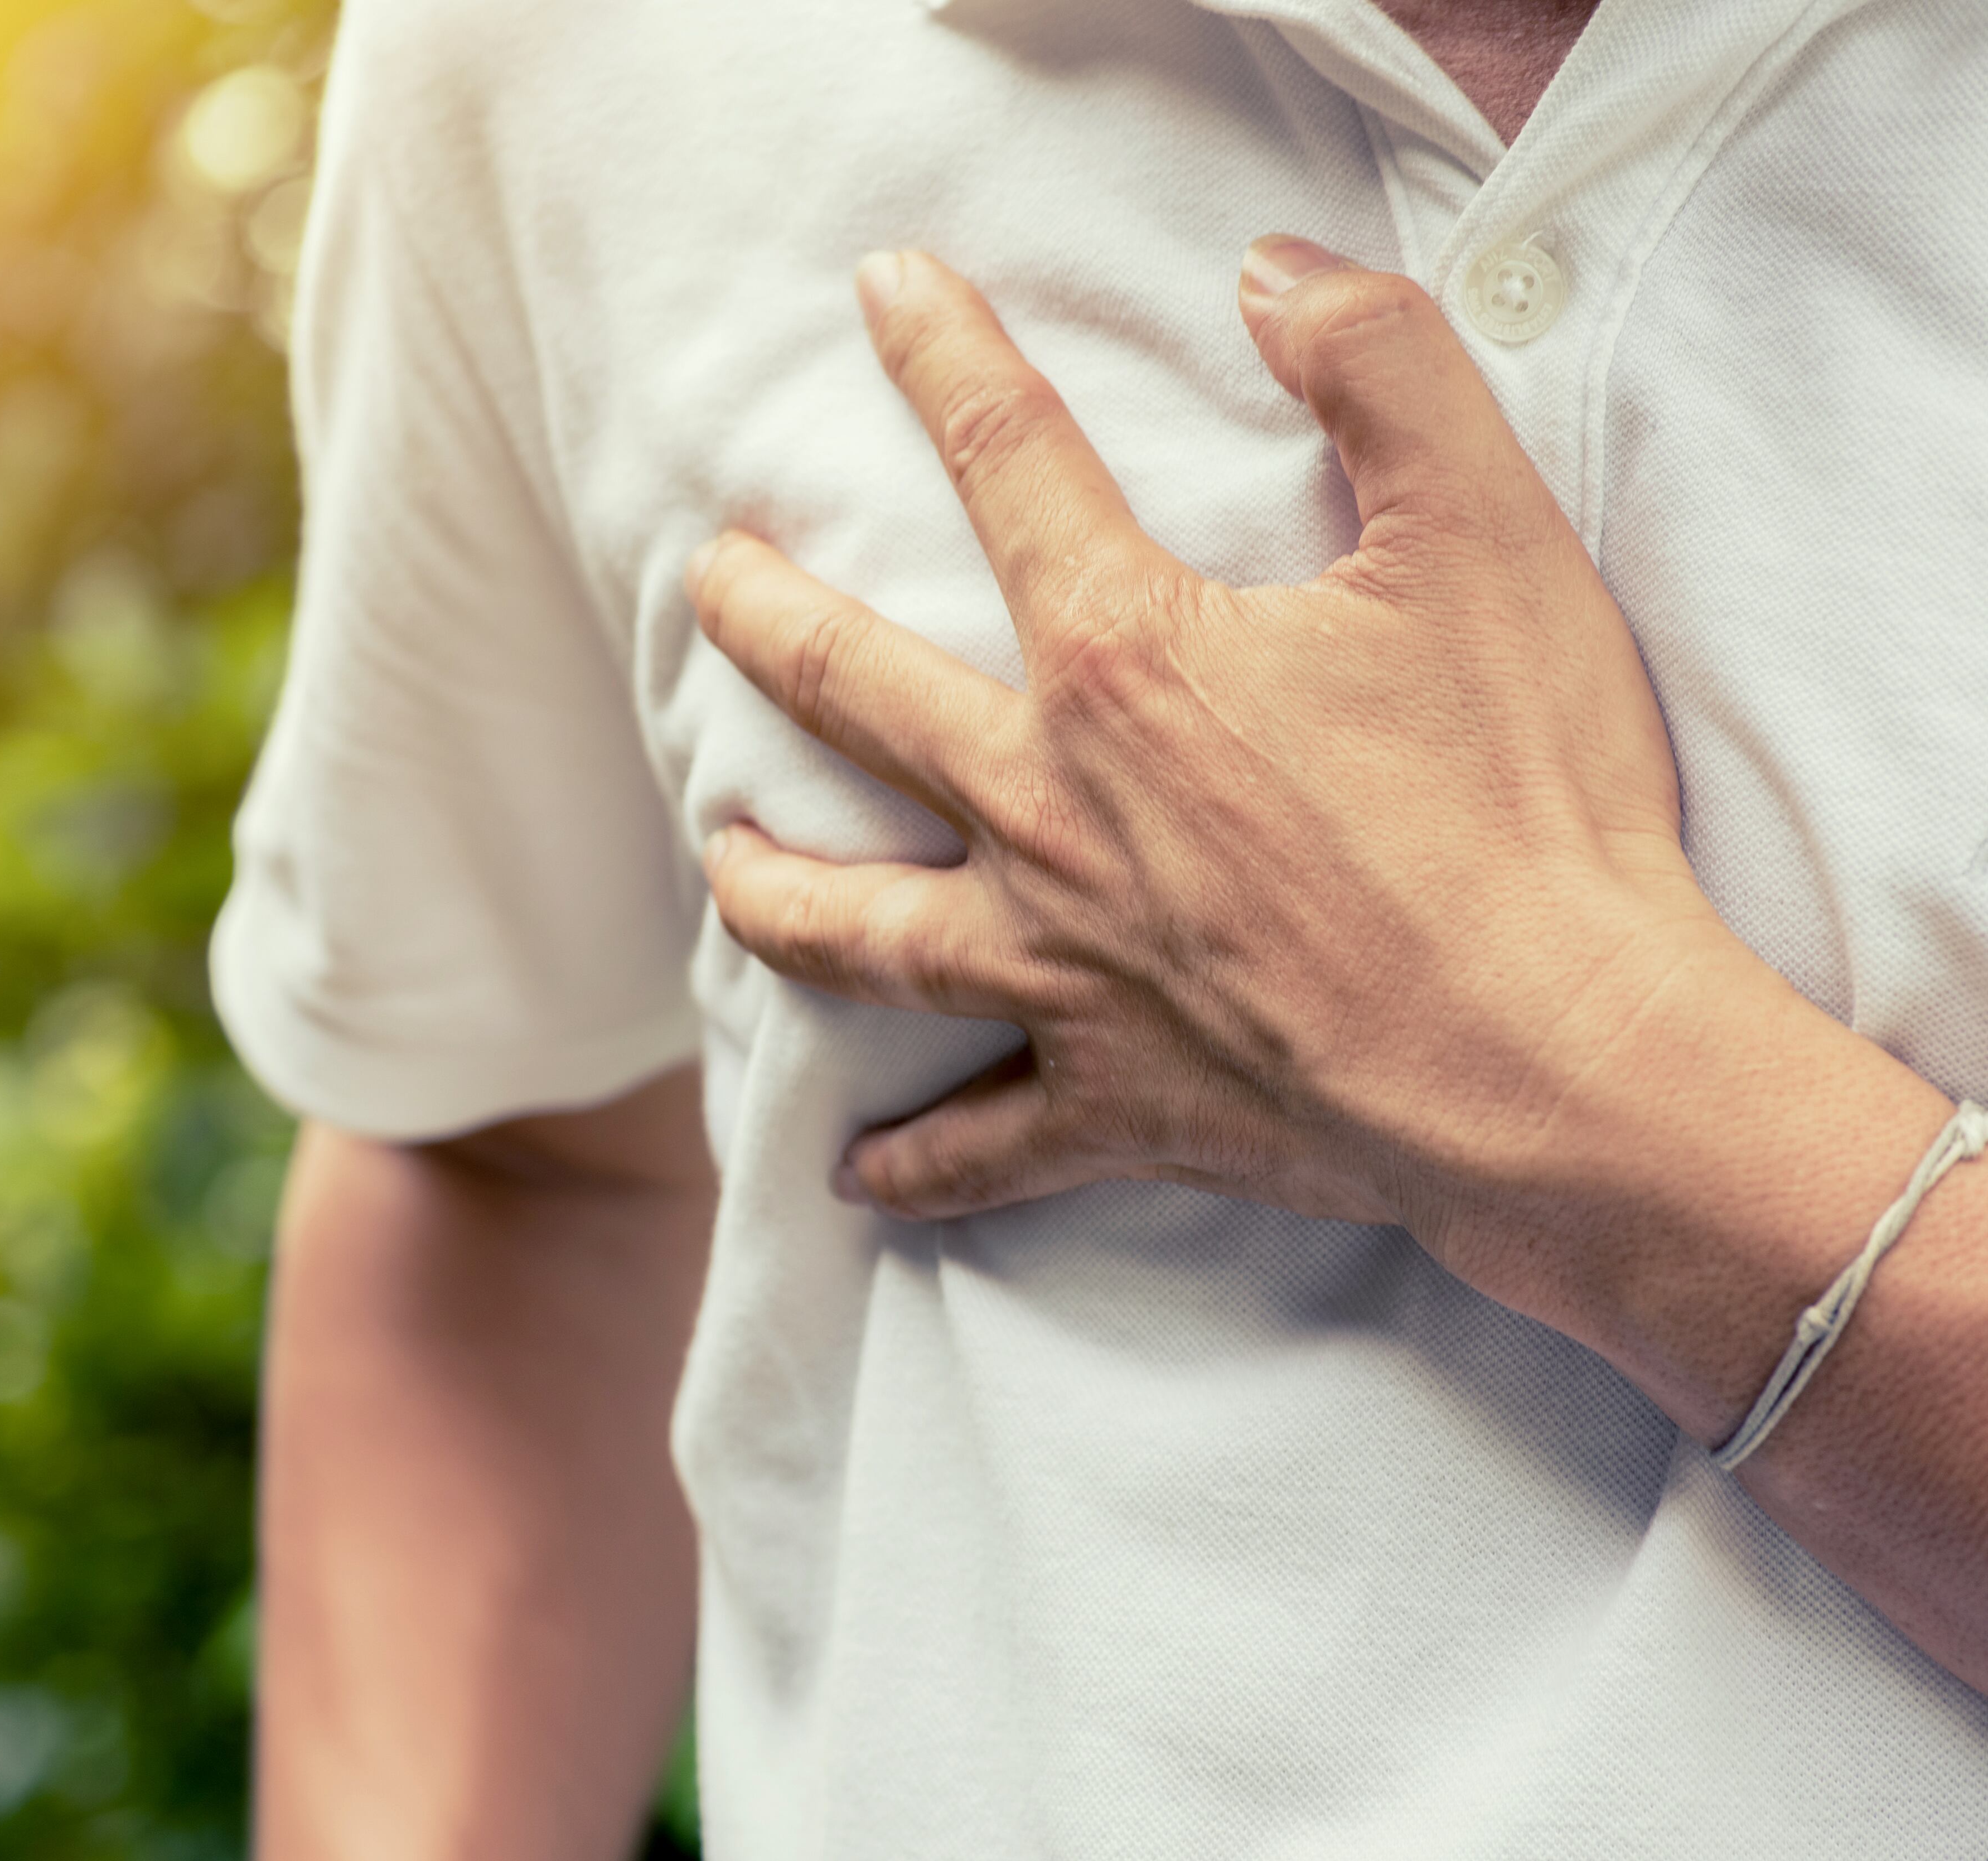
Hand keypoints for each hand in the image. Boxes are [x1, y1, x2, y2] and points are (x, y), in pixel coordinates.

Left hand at [689, 240, 1736, 1316]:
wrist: (1562, 1060)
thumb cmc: (1528, 801)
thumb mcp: (1489, 536)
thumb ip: (1384, 370)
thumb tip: (1273, 271)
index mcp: (1126, 666)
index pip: (1008, 465)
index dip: (943, 357)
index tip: (883, 290)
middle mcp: (1050, 815)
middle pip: (854, 700)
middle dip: (766, 625)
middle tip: (710, 584)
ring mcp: (1064, 971)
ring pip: (855, 933)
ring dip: (772, 891)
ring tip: (723, 862)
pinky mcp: (1113, 1103)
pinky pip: (978, 1150)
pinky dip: (915, 1167)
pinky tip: (855, 1177)